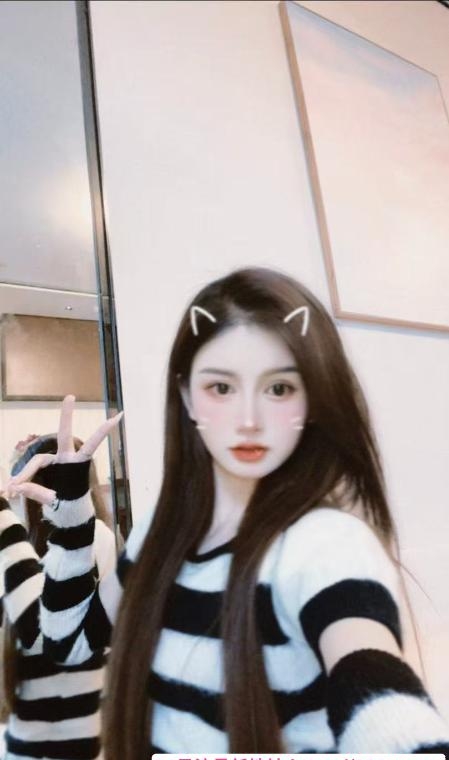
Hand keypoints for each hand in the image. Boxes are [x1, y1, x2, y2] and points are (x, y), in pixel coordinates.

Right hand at [1, 395, 122, 504]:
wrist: (68, 518)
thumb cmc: (68, 509)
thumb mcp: (55, 504)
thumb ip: (38, 493)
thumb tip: (18, 487)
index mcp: (77, 465)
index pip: (90, 445)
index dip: (102, 431)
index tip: (118, 416)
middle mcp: (67, 459)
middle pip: (63, 434)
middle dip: (66, 415)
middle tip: (70, 396)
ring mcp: (56, 463)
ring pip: (36, 462)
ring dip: (23, 476)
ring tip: (10, 492)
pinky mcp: (47, 468)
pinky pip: (31, 471)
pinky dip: (21, 481)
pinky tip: (10, 491)